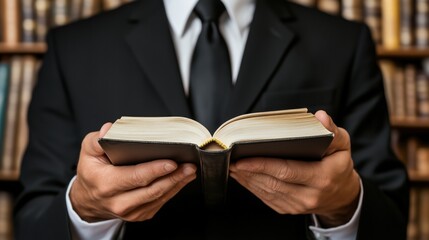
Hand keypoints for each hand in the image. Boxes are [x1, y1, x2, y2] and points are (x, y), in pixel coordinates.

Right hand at [69, 123, 196, 221]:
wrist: (88, 200)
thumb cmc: (92, 172)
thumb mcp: (88, 151)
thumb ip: (97, 140)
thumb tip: (109, 130)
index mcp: (106, 184)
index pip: (135, 177)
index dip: (155, 170)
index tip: (172, 162)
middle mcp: (119, 202)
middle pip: (152, 189)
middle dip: (174, 177)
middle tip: (189, 164)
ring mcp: (131, 212)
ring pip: (159, 197)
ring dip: (178, 183)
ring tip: (190, 169)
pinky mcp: (141, 214)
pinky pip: (161, 202)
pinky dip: (173, 189)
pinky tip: (182, 178)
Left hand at [229, 110, 359, 226]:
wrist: (342, 195)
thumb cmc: (339, 165)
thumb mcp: (342, 144)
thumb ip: (331, 130)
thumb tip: (319, 116)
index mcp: (322, 178)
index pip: (287, 171)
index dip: (262, 165)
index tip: (242, 159)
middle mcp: (309, 196)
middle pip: (272, 182)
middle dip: (249, 170)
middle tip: (231, 158)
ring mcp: (297, 206)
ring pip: (266, 191)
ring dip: (247, 179)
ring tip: (232, 165)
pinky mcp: (288, 209)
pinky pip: (266, 198)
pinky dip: (252, 186)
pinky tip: (242, 176)